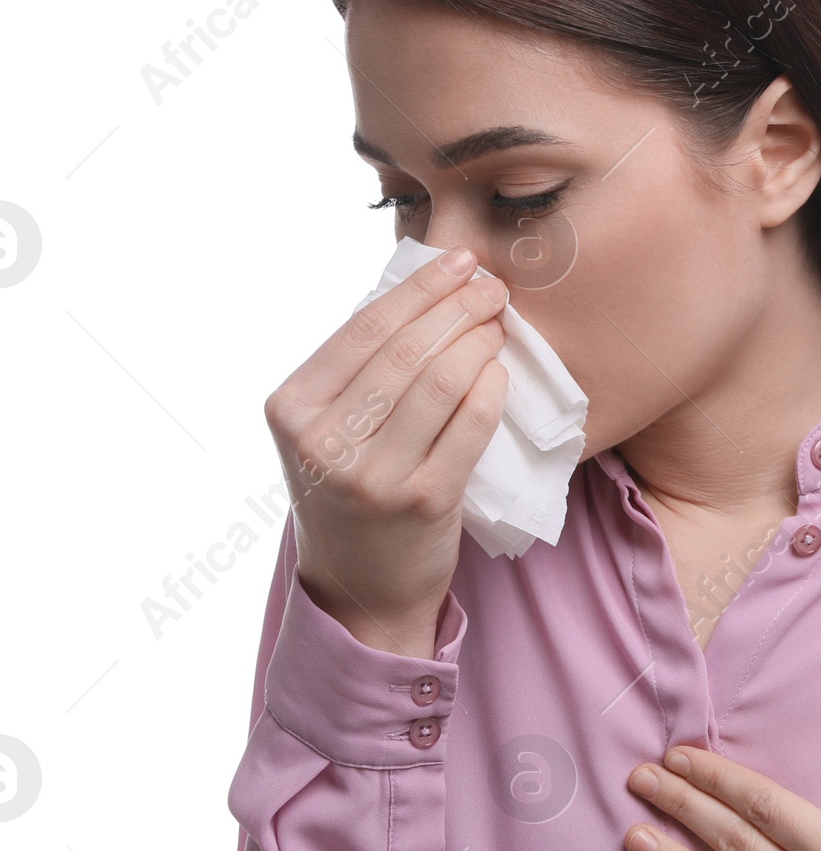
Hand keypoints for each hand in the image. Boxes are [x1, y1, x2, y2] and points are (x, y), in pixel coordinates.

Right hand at [263, 245, 509, 655]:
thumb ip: (356, 369)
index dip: (421, 287)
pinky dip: (492, 385)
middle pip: (408, 348)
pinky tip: (500, 369)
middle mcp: (325, 441)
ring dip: (479, 339)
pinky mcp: (424, 500)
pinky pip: (471, 422)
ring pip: (442, 379)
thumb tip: (422, 288)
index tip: (459, 262)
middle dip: (458, 305)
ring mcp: (374, 475)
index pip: (365, 327)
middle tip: (492, 287)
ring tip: (498, 321)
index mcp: (291, 409)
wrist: (360, 589)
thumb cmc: (350, 492)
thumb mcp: (326, 429)